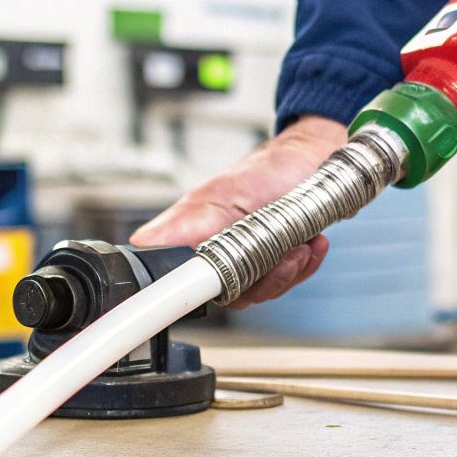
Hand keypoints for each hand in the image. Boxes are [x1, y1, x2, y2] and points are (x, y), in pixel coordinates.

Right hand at [132, 116, 346, 305]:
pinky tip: (312, 245)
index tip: (233, 276)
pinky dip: (304, 267)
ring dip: (287, 272)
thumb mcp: (223, 193)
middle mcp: (217, 253)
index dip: (203, 289)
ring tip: (301, 245)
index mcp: (194, 238)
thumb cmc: (265, 170)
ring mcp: (246, 260)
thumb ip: (186, 222)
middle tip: (284, 254)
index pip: (181, 284)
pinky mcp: (275, 263)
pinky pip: (286, 283)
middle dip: (262, 280)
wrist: (310, 160)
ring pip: (259, 293)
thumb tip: (144, 242)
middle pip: (227, 296)